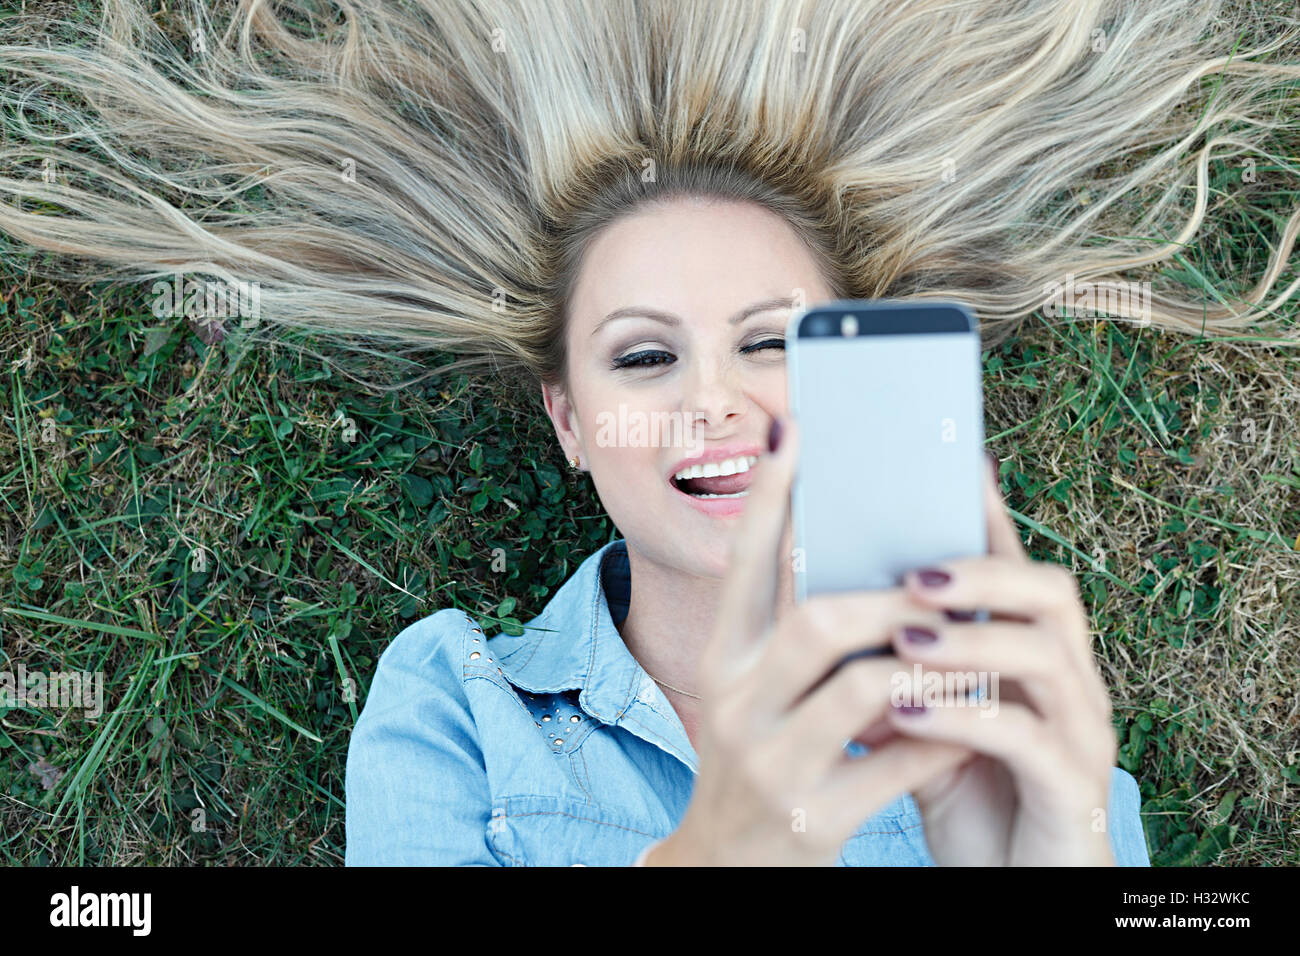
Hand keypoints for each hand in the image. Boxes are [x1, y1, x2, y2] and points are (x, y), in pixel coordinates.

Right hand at [647, 416, 972, 865]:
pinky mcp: (811, 820)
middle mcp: (736, 705)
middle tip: (940, 584)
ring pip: (864, 688)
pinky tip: (965, 722)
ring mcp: (771, 765)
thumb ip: (791, 632)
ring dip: (929, 662)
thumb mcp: (756, 695)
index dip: (770, 494)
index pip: (743, 565)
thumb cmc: (759, 763)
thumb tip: (842, 546)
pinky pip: (896, 763)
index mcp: (723, 663)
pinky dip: (940, 735)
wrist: (727, 872)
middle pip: (816, 622)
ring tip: (969, 646)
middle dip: (891, 597)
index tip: (798, 425)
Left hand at [877, 456, 1118, 864]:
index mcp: (1028, 655)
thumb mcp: (918, 716)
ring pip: (1046, 654)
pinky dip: (967, 715)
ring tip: (902, 638)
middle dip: (980, 572)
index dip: (985, 515)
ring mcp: (1079, 733)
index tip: (949, 461)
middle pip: (1051, 592)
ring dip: (970, 638)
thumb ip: (891, 662)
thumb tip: (821, 600)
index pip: (1012, 566)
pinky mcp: (1072, 788)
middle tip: (912, 573)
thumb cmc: (962, 792)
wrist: (1012, 882)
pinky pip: (1031, 737)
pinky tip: (908, 709)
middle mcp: (1067, 682)